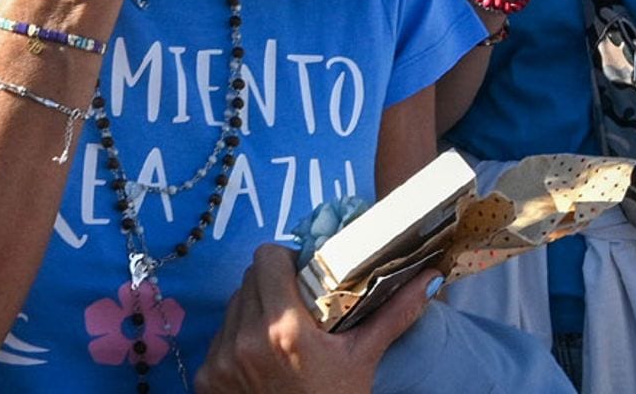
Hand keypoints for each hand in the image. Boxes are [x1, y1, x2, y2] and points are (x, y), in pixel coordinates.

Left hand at [194, 245, 437, 393]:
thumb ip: (391, 315)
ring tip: (279, 333)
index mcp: (284, 329)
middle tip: (295, 303)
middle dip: (271, 284)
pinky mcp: (206, 377)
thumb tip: (428, 278)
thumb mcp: (362, 362)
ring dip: (253, 309)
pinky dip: (237, 340)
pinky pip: (219, 338)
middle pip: (249, 278)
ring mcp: (221, 359)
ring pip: (233, 305)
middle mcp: (245, 338)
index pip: (267, 257)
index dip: (284, 259)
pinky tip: (260, 360)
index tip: (301, 274)